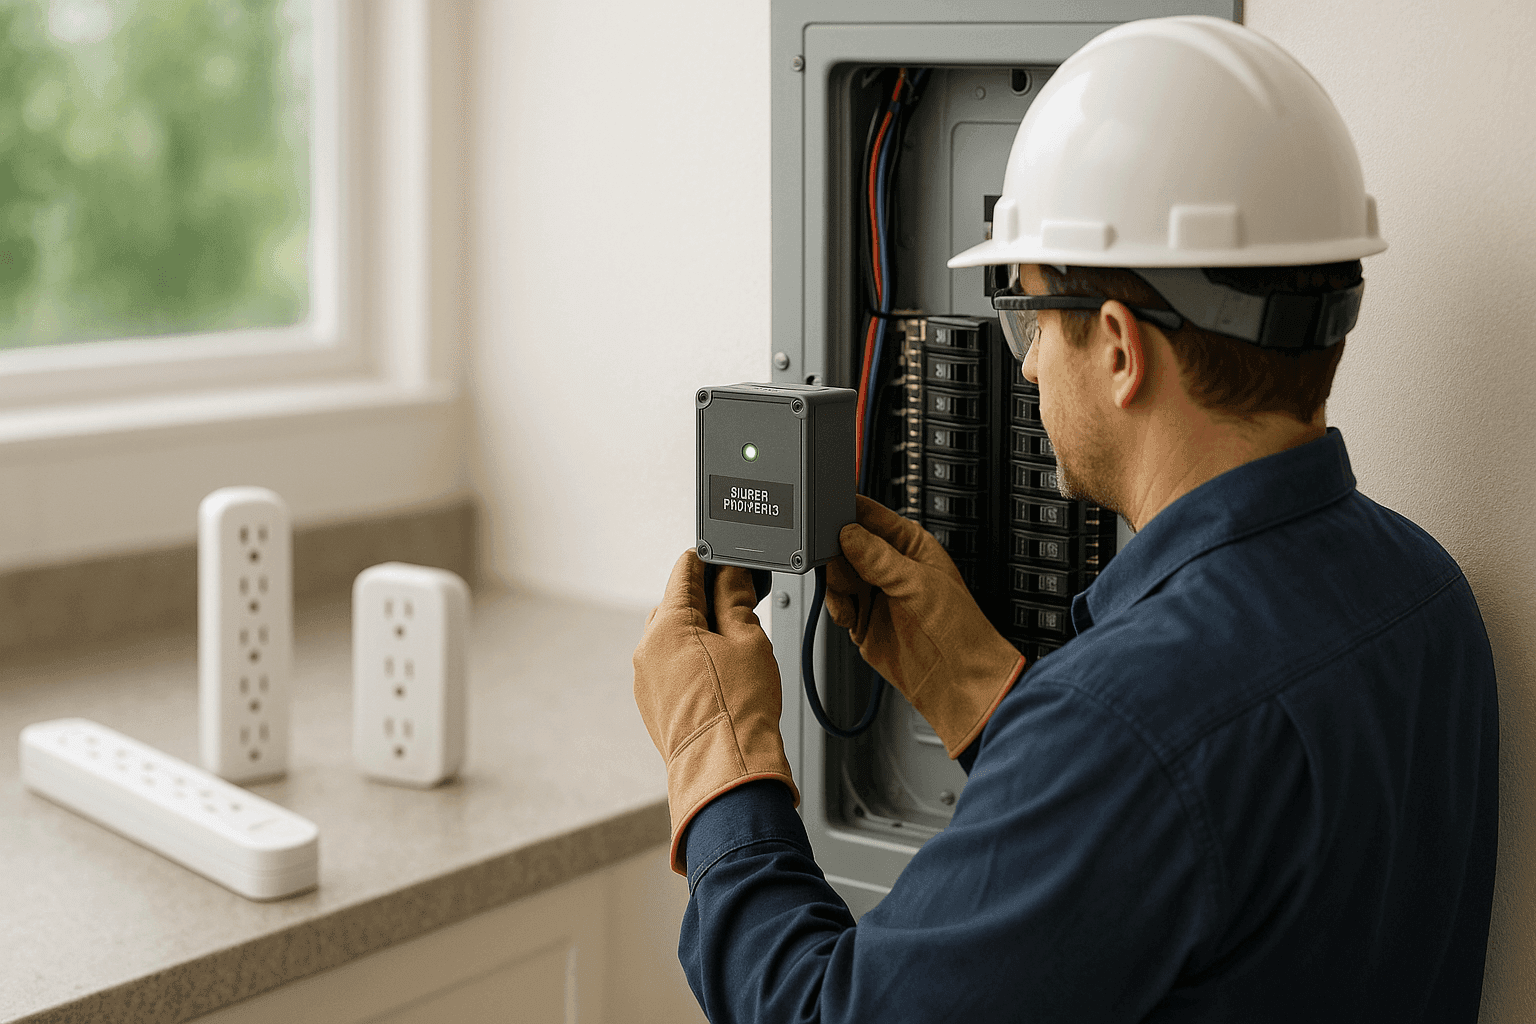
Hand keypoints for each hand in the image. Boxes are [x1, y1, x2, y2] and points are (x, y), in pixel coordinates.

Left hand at [633, 550, 798, 874]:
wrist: (727, 771)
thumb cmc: (738, 711)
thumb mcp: (748, 639)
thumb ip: (735, 598)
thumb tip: (730, 574)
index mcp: (665, 626)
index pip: (685, 571)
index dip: (713, 560)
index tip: (733, 560)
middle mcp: (646, 650)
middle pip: (677, 604)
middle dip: (708, 600)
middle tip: (745, 605)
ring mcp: (645, 679)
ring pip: (674, 638)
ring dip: (700, 633)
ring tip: (738, 648)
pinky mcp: (652, 704)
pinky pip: (670, 667)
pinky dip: (692, 661)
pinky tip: (722, 675)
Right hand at [826, 496, 1025, 756]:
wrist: (956, 680)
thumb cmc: (958, 628)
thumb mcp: (917, 584)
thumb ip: (879, 558)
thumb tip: (847, 533)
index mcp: (908, 544)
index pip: (868, 515)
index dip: (845, 515)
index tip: (828, 524)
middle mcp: (888, 564)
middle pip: (842, 543)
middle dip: (836, 556)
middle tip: (844, 574)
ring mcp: (874, 591)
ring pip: (835, 573)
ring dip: (836, 586)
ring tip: (851, 602)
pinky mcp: (862, 617)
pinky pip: (836, 602)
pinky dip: (836, 608)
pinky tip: (850, 618)